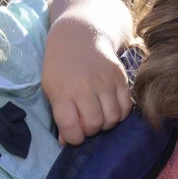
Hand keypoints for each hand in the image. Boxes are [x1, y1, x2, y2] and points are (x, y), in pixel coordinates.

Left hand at [42, 16, 132, 145]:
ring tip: (99, 116)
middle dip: (90, 131)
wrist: (80, 36)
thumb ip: (59, 116)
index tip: (73, 135)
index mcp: (62, 91)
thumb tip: (66, 142)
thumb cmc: (61, 67)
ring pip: (112, 118)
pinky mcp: (120, 77)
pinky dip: (120, 114)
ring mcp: (105, 81)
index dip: (73, 138)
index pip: (70, 126)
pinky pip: (126, 107)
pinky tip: (111, 108)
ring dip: (106, 124)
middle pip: (94, 124)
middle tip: (87, 123)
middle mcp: (84, 86)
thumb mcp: (51, 89)